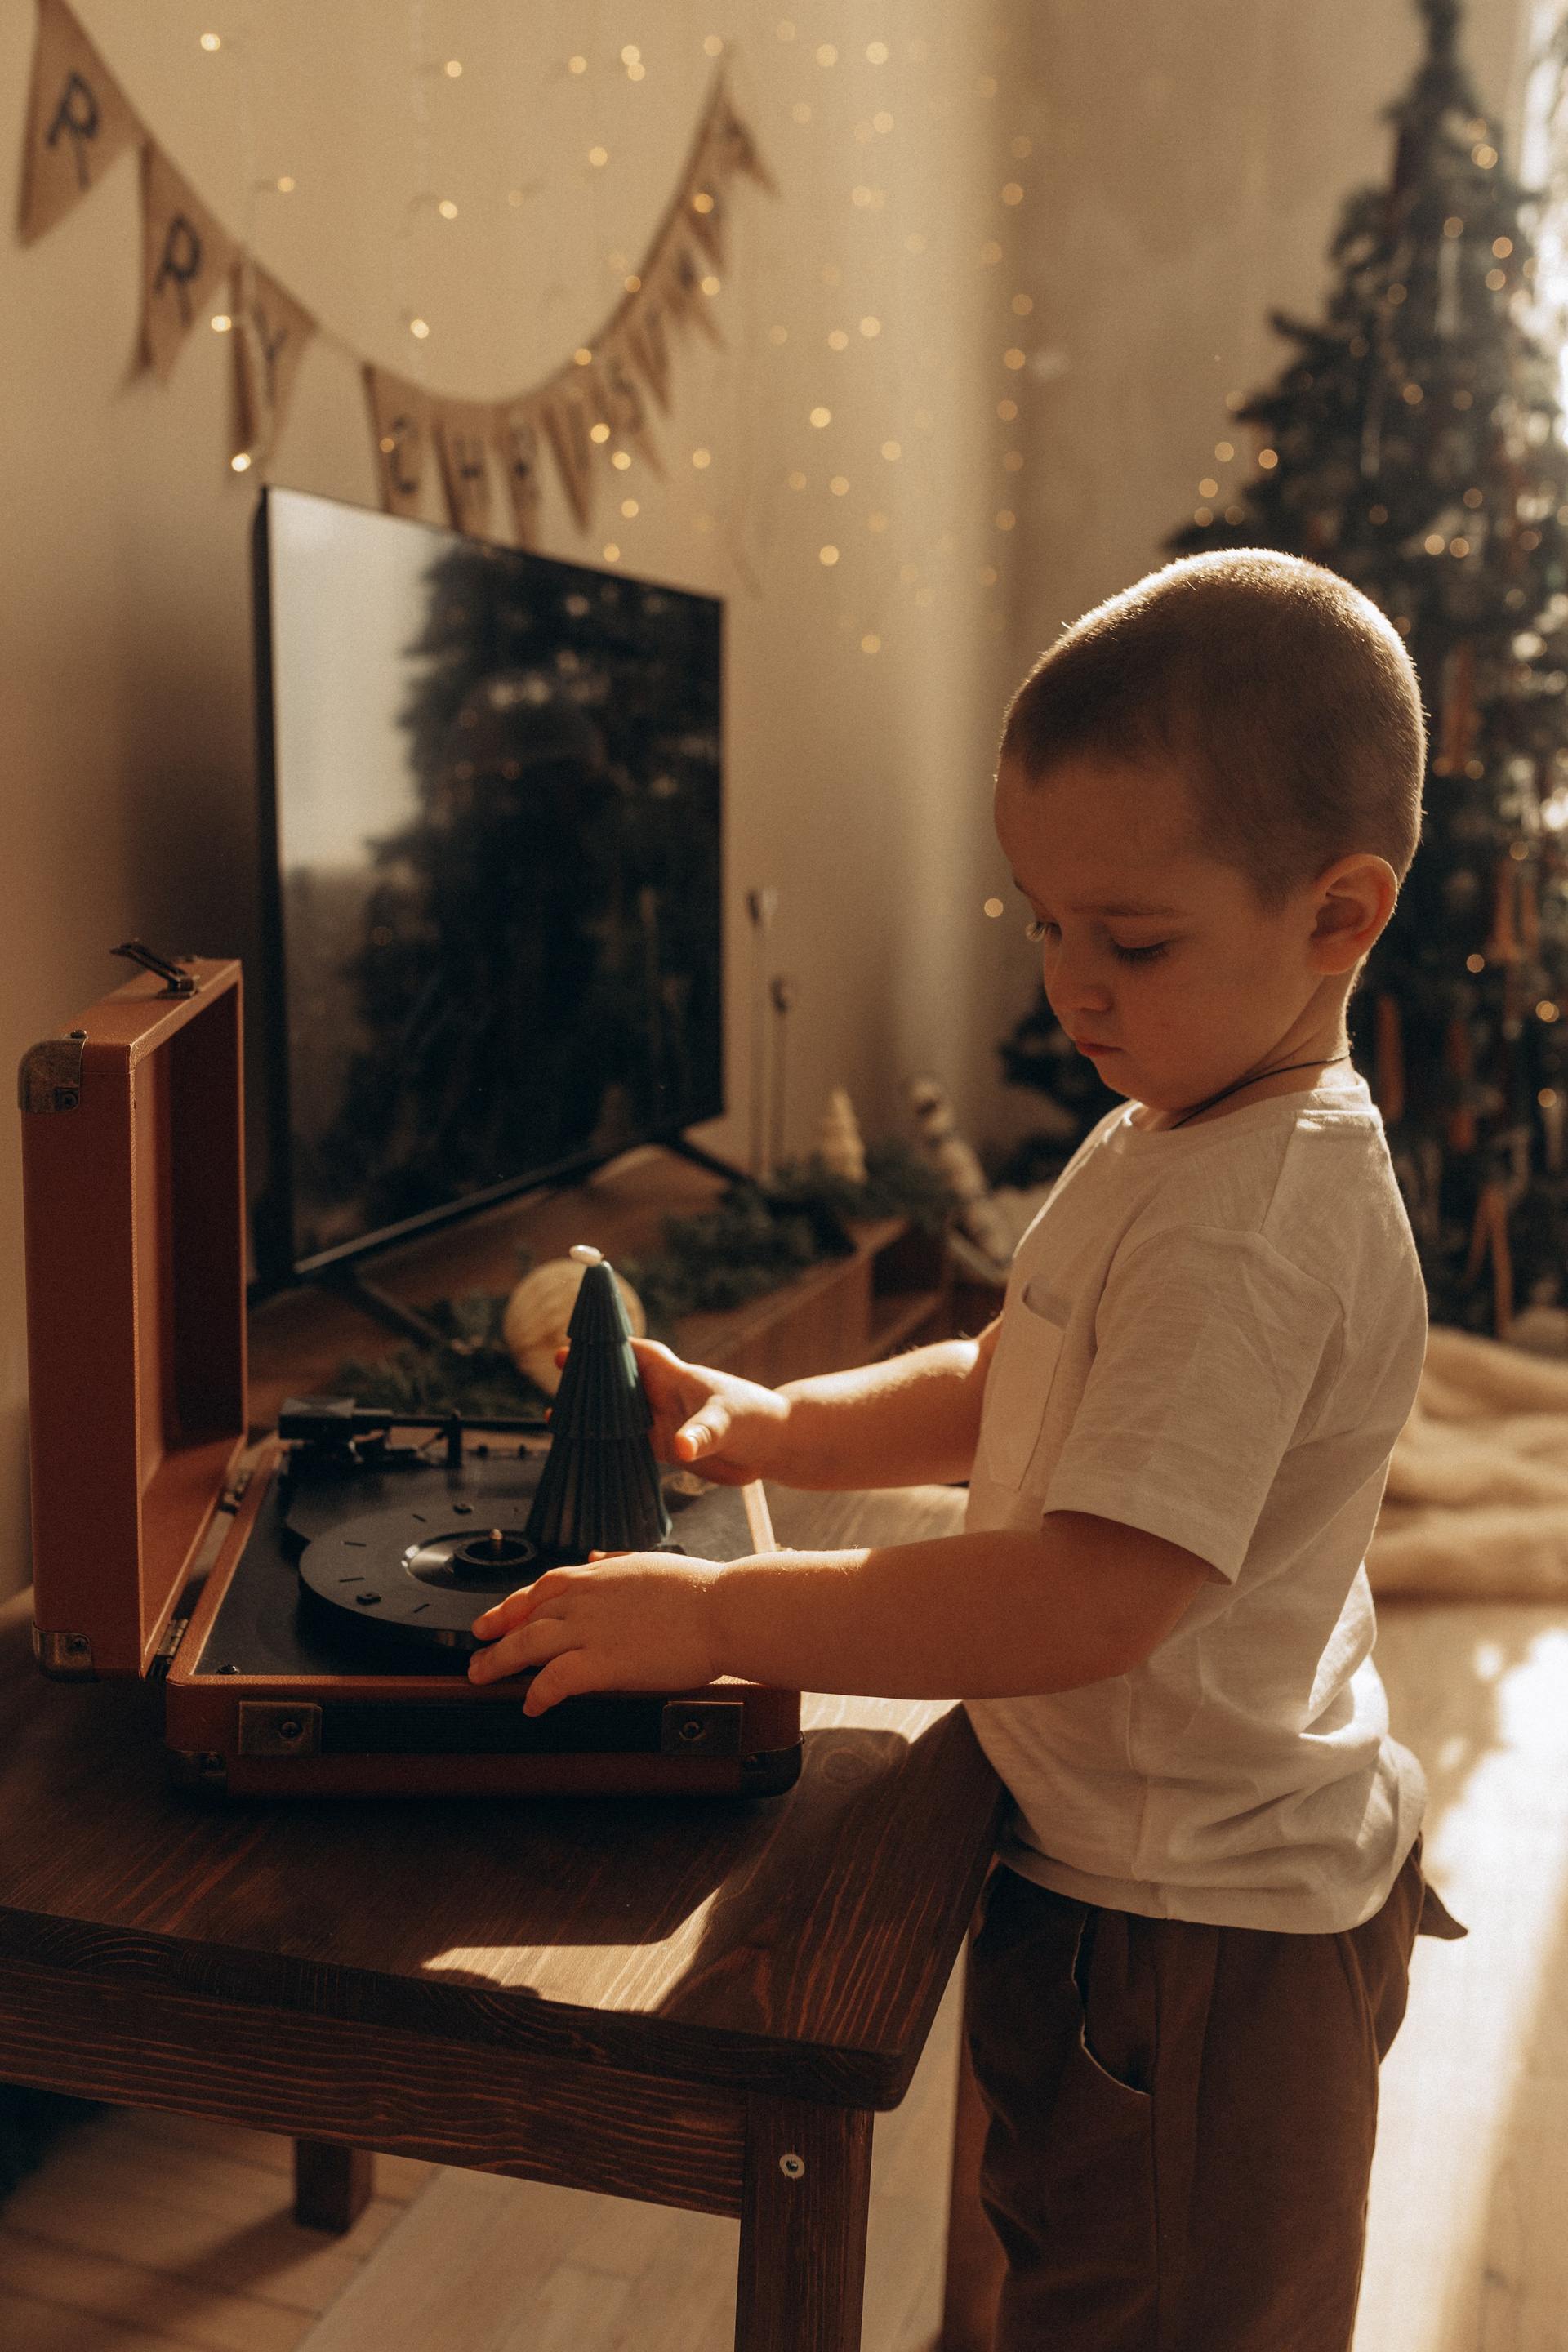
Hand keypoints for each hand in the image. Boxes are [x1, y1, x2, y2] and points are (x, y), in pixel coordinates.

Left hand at [467, 1551, 723, 1710]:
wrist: (724, 1608)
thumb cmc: (702, 1592)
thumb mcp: (651, 1563)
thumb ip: (618, 1561)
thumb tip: (596, 1555)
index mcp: (600, 1574)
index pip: (542, 1587)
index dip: (513, 1605)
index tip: (496, 1619)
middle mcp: (587, 1599)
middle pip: (525, 1617)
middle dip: (495, 1636)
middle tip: (477, 1655)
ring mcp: (591, 1629)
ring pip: (527, 1645)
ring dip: (499, 1663)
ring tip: (482, 1678)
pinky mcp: (602, 1662)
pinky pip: (554, 1680)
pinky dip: (537, 1693)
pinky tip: (531, 1706)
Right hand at [555, 1336, 788, 1483]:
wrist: (774, 1446)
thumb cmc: (756, 1419)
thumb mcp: (728, 1423)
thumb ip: (702, 1434)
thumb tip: (680, 1448)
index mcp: (677, 1378)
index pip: (638, 1354)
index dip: (609, 1347)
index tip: (577, 1344)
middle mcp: (664, 1397)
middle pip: (619, 1382)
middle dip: (589, 1378)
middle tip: (557, 1376)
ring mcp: (662, 1422)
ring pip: (619, 1415)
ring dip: (593, 1416)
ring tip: (558, 1417)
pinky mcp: (665, 1448)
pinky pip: (628, 1445)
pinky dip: (606, 1447)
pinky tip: (586, 1453)